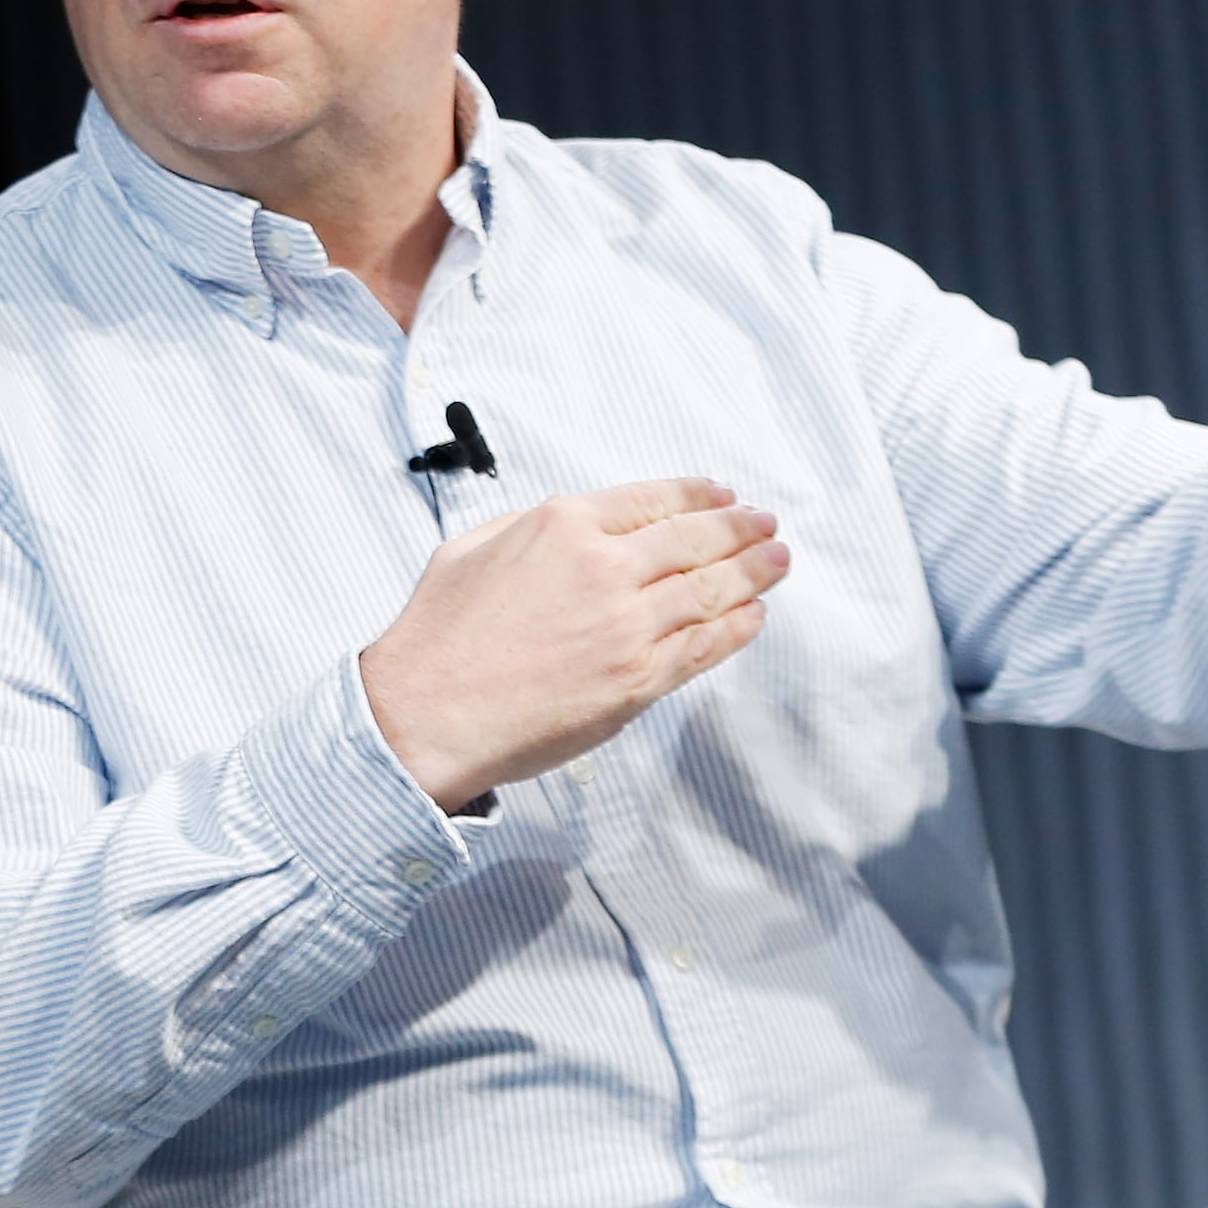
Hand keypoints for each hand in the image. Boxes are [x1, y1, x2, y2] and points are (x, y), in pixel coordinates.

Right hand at [357, 477, 788, 811]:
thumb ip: (526, 528)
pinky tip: (754, 614)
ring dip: (752, 573)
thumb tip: (569, 529)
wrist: (429, 713)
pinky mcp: (637, 680)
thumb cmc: (438, 636)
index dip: (698, 496)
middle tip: (767, 524)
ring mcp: (627, 627)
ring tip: (778, 561)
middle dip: (739, 529)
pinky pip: (703, 647)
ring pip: (709, 591)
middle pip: (693, 541)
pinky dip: (736, 628)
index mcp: (562, 526)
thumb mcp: (469, 548)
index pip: (651, 501)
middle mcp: (604, 569)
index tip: (724, 495)